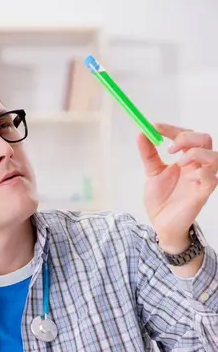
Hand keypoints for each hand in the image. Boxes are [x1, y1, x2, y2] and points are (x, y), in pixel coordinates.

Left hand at [138, 123, 217, 252]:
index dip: (171, 128)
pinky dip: (202, 172)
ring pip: (214, 156)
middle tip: (169, 148)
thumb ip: (148, 154)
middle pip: (204, 139)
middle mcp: (196, 166)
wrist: (160, 224)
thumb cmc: (161, 200)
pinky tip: (188, 175)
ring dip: (196, 153)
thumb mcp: (152, 173)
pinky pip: (212, 179)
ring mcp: (201, 180)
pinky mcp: (203, 194)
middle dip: (186, 137)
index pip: (186, 135)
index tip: (154, 127)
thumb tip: (141, 133)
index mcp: (185, 159)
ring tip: (178, 163)